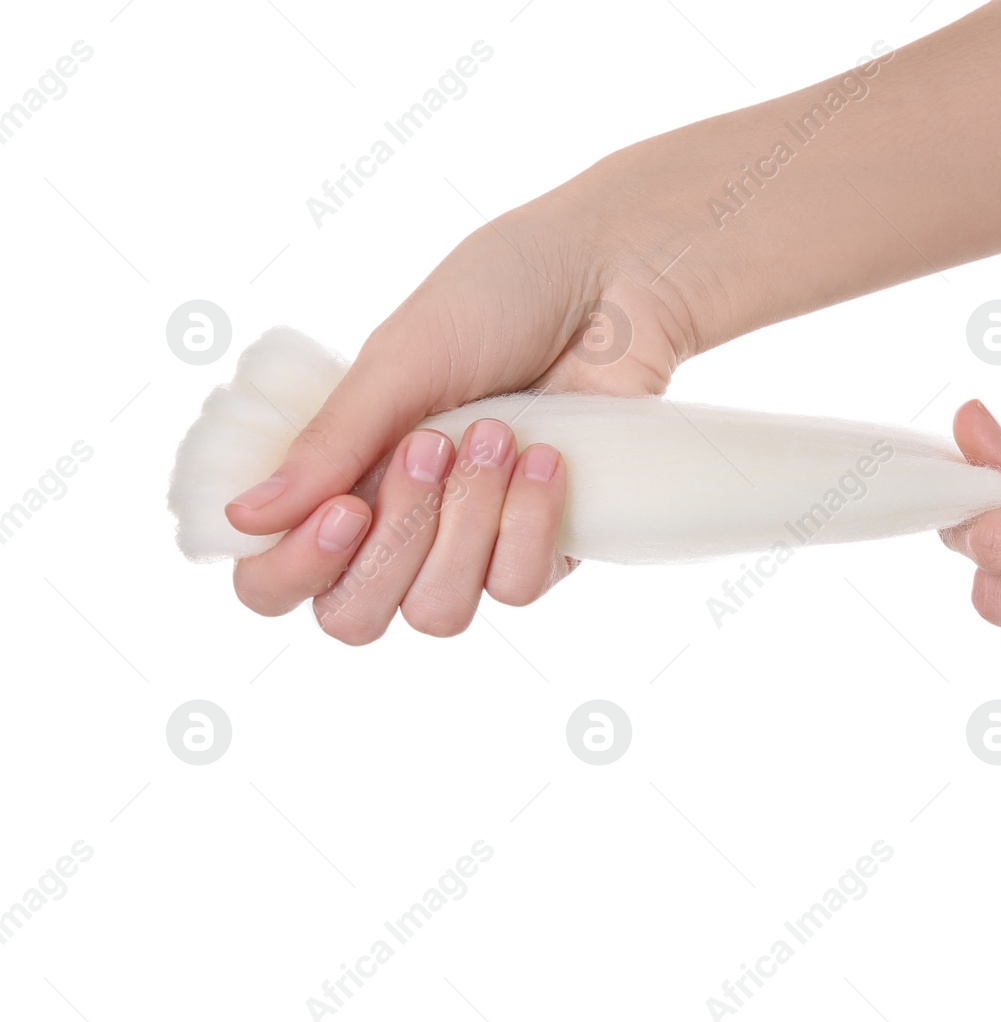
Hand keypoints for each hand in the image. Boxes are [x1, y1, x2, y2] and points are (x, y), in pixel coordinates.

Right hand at [224, 177, 716, 640]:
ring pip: (438, 611)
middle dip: (390, 544)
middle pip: (354, 618)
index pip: (275, 580)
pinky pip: (518, 586)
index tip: (343, 510)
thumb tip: (242, 520)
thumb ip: (328, 444)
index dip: (293, 571)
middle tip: (429, 447)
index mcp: (339, 476)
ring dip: (463, 524)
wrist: (610, 277)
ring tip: (494, 433)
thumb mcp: (400, 361)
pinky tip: (546, 454)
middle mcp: (398, 524)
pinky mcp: (548, 547)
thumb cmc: (496, 300)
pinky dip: (528, 522)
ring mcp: (473, 543)